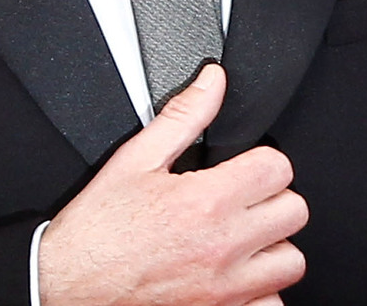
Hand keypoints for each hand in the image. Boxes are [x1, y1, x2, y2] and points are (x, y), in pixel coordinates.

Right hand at [38, 64, 307, 305]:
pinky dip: (260, 290)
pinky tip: (230, 274)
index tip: (240, 169)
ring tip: (236, 238)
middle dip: (268, 200)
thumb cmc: (98, 227)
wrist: (72, 280)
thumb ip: (182, 116)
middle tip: (236, 201)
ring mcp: (230, 286)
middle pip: (294, 211)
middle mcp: (224, 245)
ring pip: (292, 260)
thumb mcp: (134, 160)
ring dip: (270, 247)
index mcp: (205, 200)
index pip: (277, 168)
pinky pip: (275, 303)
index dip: (259, 161)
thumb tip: (213, 82)